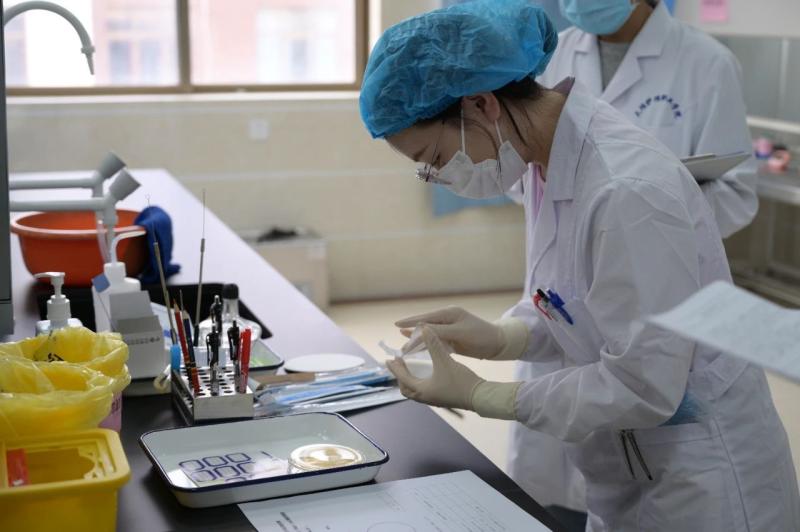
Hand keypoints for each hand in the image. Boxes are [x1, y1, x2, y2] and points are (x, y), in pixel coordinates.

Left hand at [386, 326, 483, 410]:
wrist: (480, 397)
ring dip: (411, 381)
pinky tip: (429, 375)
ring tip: (412, 369)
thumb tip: (423, 328)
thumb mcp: (445, 360)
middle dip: (401, 377)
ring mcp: (435, 400)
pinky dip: (422, 383)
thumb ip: (433, 344)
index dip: (395, 368)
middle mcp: (426, 398)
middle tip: (400, 365)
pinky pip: (426, 393)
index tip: (389, 360)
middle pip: (406, 390)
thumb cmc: (460, 381)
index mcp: (422, 390)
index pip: (402, 378)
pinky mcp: (444, 399)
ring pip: (416, 393)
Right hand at [395, 307, 528, 359]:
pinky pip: (435, 342)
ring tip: (404, 348)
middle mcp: (447, 319)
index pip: (425, 318)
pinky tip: (417, 349)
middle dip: (411, 334)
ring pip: (429, 335)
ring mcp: (449, 329)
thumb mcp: (459, 333)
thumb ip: (439, 331)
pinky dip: (426, 346)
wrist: (498, 344)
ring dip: (418, 341)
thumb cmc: (481, 336)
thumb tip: (419, 329)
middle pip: (424, 327)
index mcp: (448, 313)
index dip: (410, 323)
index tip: (396, 326)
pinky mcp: (452, 339)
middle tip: (400, 345)